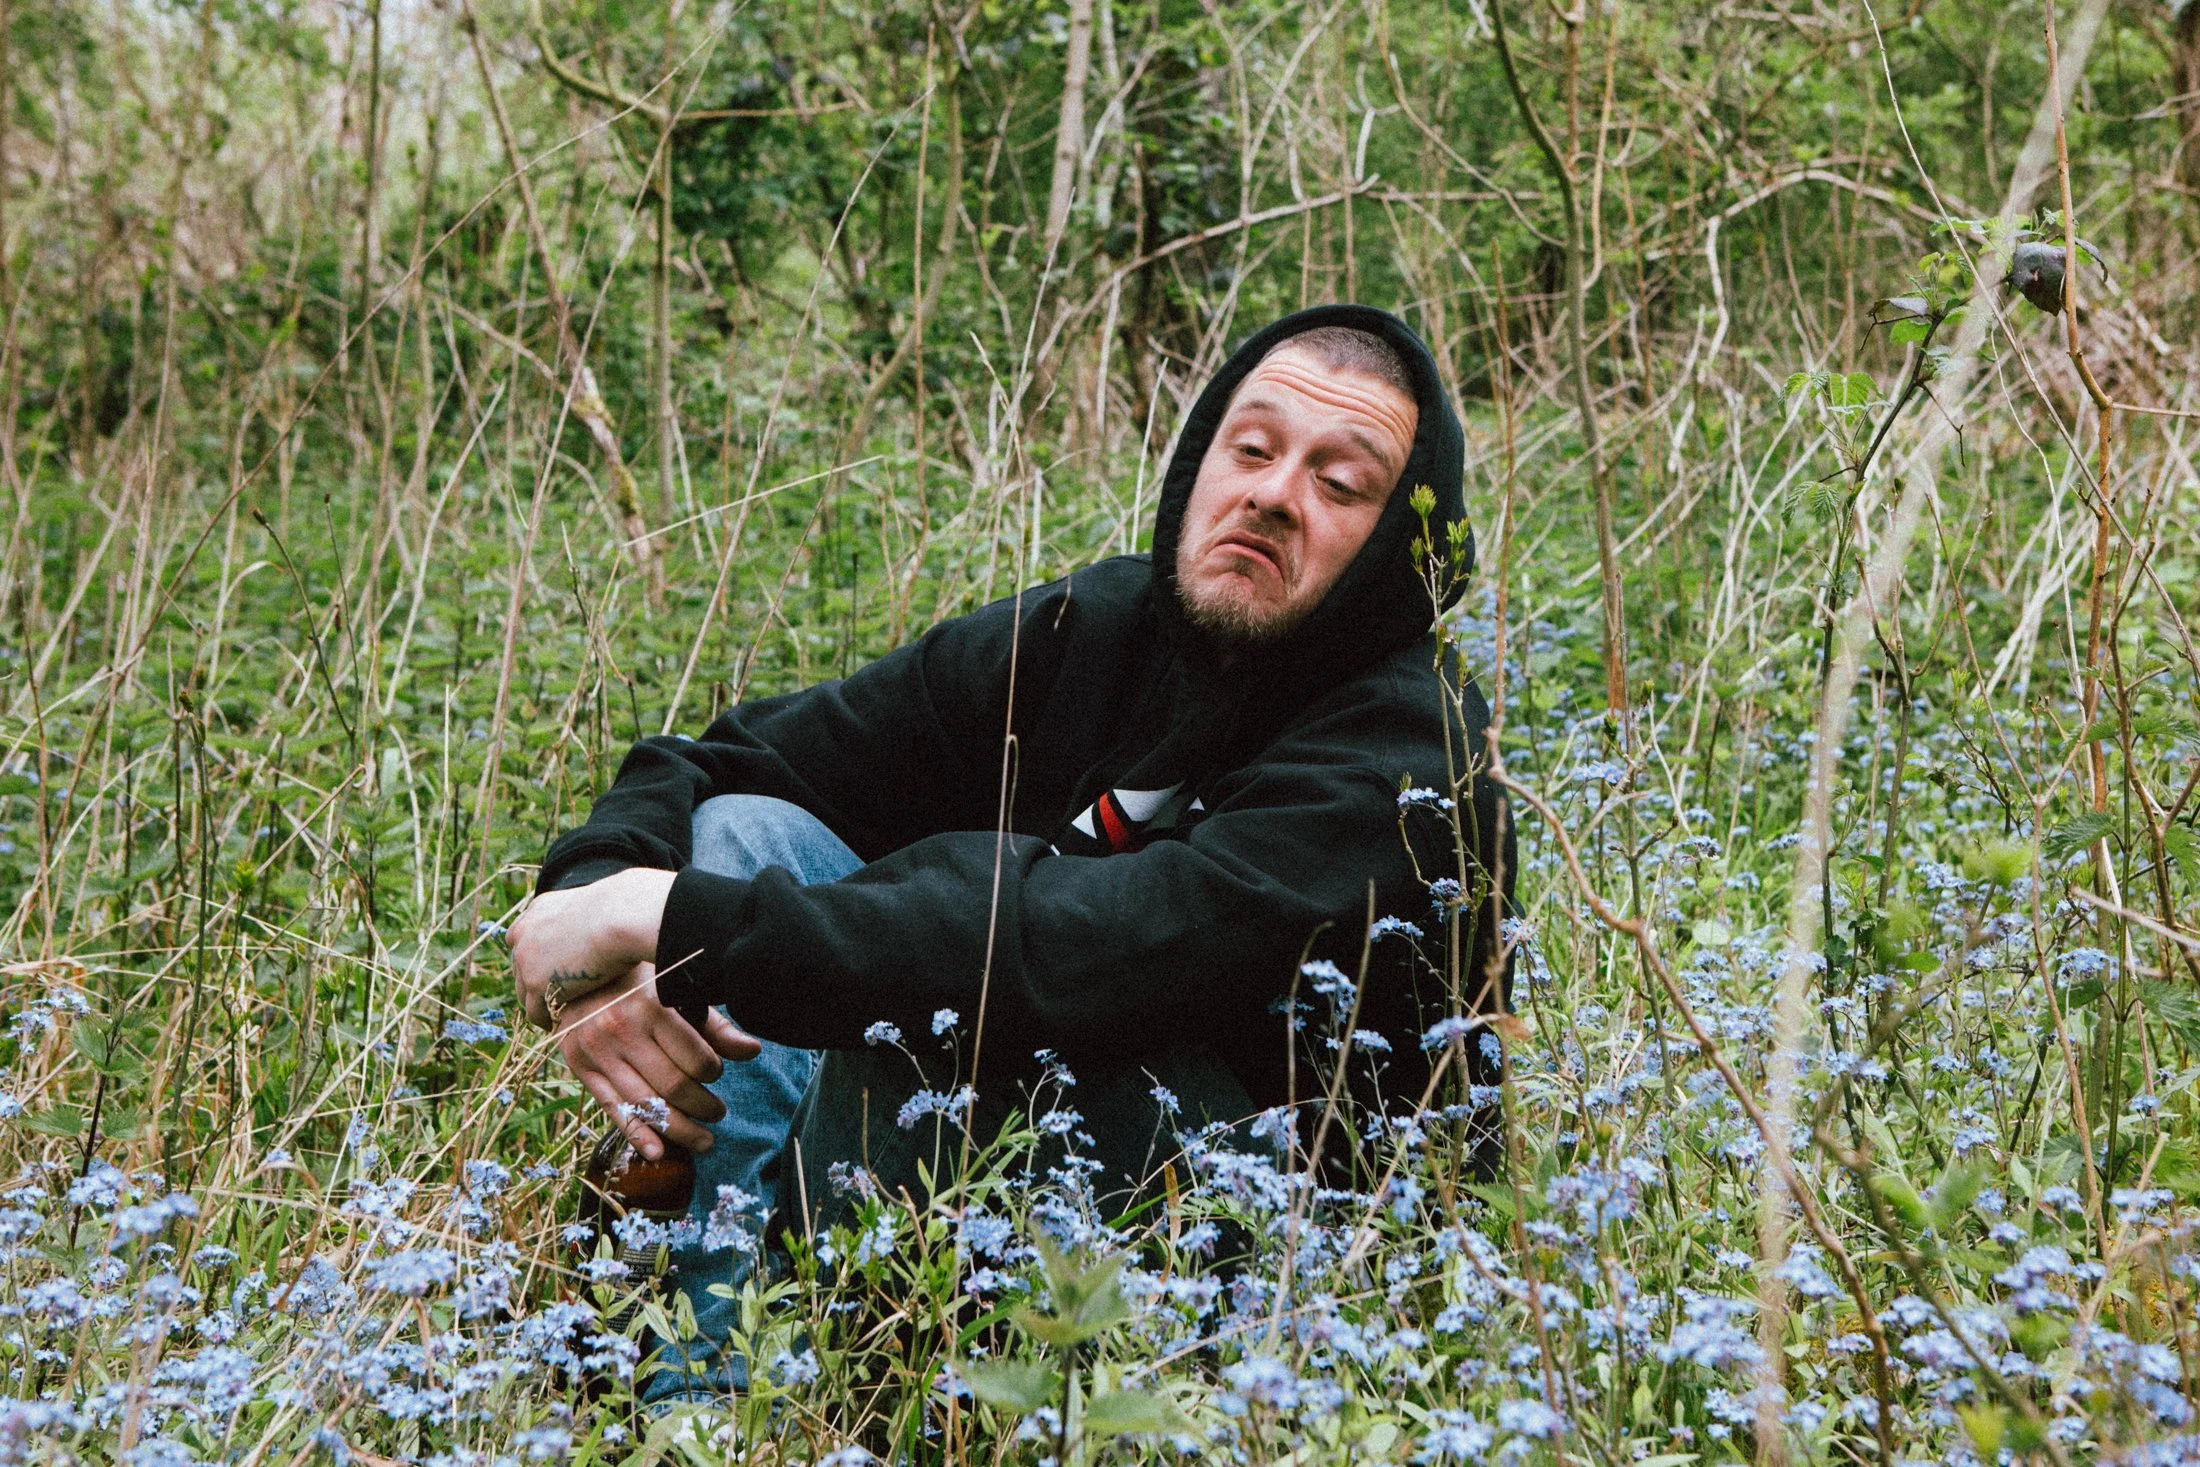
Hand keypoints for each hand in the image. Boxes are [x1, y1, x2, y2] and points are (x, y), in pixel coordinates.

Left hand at [510, 867, 677, 1029]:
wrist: (619, 917)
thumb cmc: (623, 909)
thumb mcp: (595, 904)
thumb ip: (585, 916)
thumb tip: (606, 921)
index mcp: (538, 910)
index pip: (523, 937)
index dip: (536, 955)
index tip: (551, 969)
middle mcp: (525, 933)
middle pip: (520, 966)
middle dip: (536, 980)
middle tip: (554, 996)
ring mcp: (526, 960)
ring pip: (524, 992)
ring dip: (541, 1002)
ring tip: (559, 1014)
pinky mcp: (535, 984)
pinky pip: (534, 1012)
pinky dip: (547, 1019)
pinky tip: (562, 1024)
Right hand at [557, 963, 763, 1158]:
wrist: (574, 975)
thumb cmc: (640, 983)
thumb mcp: (678, 993)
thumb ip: (714, 1025)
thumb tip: (752, 1051)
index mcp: (652, 1006)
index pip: (695, 1058)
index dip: (714, 1073)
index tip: (717, 1073)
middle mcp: (622, 1029)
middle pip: (673, 1087)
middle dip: (703, 1107)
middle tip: (719, 1113)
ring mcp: (597, 1052)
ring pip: (646, 1104)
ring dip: (680, 1130)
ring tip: (704, 1140)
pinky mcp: (580, 1069)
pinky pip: (613, 1109)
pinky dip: (638, 1135)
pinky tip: (659, 1153)